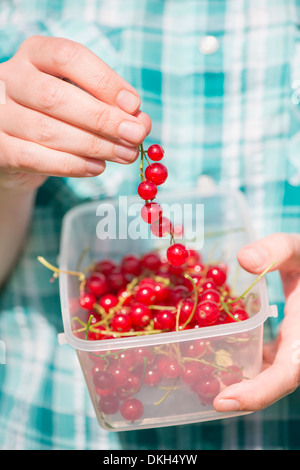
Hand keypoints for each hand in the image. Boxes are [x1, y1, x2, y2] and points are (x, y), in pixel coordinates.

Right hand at [0, 35, 150, 190]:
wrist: (20, 148)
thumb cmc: (60, 118)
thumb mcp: (85, 101)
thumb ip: (111, 107)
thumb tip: (140, 122)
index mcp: (35, 54)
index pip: (69, 57)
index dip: (104, 80)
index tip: (134, 104)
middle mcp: (11, 78)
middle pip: (56, 96)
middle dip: (103, 119)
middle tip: (135, 135)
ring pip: (47, 130)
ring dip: (94, 146)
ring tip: (124, 155)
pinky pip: (34, 157)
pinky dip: (72, 165)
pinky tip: (97, 168)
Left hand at [214, 233, 299, 411]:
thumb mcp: (298, 249)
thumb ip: (276, 250)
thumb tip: (244, 259)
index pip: (287, 373)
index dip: (258, 392)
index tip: (223, 401)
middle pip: (274, 382)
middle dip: (240, 394)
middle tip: (203, 395)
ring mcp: (294, 348)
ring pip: (269, 374)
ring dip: (240, 381)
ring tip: (203, 380)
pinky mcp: (287, 344)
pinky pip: (267, 361)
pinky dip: (245, 364)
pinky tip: (219, 355)